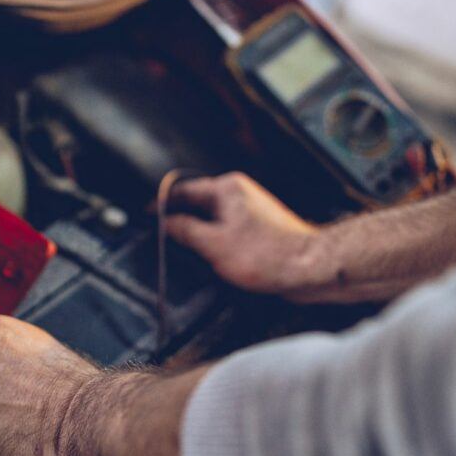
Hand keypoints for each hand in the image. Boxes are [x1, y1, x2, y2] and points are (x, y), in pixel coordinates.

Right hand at [165, 172, 320, 298]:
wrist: (308, 267)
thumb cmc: (268, 255)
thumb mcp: (213, 245)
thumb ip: (185, 231)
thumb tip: (166, 224)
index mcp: (226, 188)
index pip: (183, 190)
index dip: (161, 203)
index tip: (147, 215)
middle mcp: (239, 193)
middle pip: (197, 202)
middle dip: (178, 217)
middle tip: (160, 234)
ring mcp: (249, 209)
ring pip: (211, 216)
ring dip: (196, 230)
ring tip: (182, 247)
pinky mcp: (258, 227)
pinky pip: (226, 228)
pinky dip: (213, 238)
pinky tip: (209, 255)